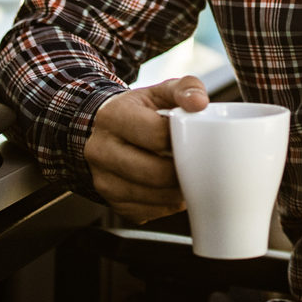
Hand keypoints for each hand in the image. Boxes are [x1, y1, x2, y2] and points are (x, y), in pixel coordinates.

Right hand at [83, 75, 208, 222]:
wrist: (105, 130)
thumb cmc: (140, 110)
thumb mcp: (160, 91)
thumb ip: (186, 88)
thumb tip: (199, 102)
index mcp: (113, 117)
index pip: (156, 135)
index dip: (184, 139)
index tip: (196, 138)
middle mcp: (101, 150)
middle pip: (154, 172)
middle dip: (183, 172)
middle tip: (200, 165)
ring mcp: (103, 180)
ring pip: (150, 197)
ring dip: (177, 193)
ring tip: (190, 178)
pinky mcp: (111, 203)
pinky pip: (146, 213)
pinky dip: (165, 206)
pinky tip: (172, 190)